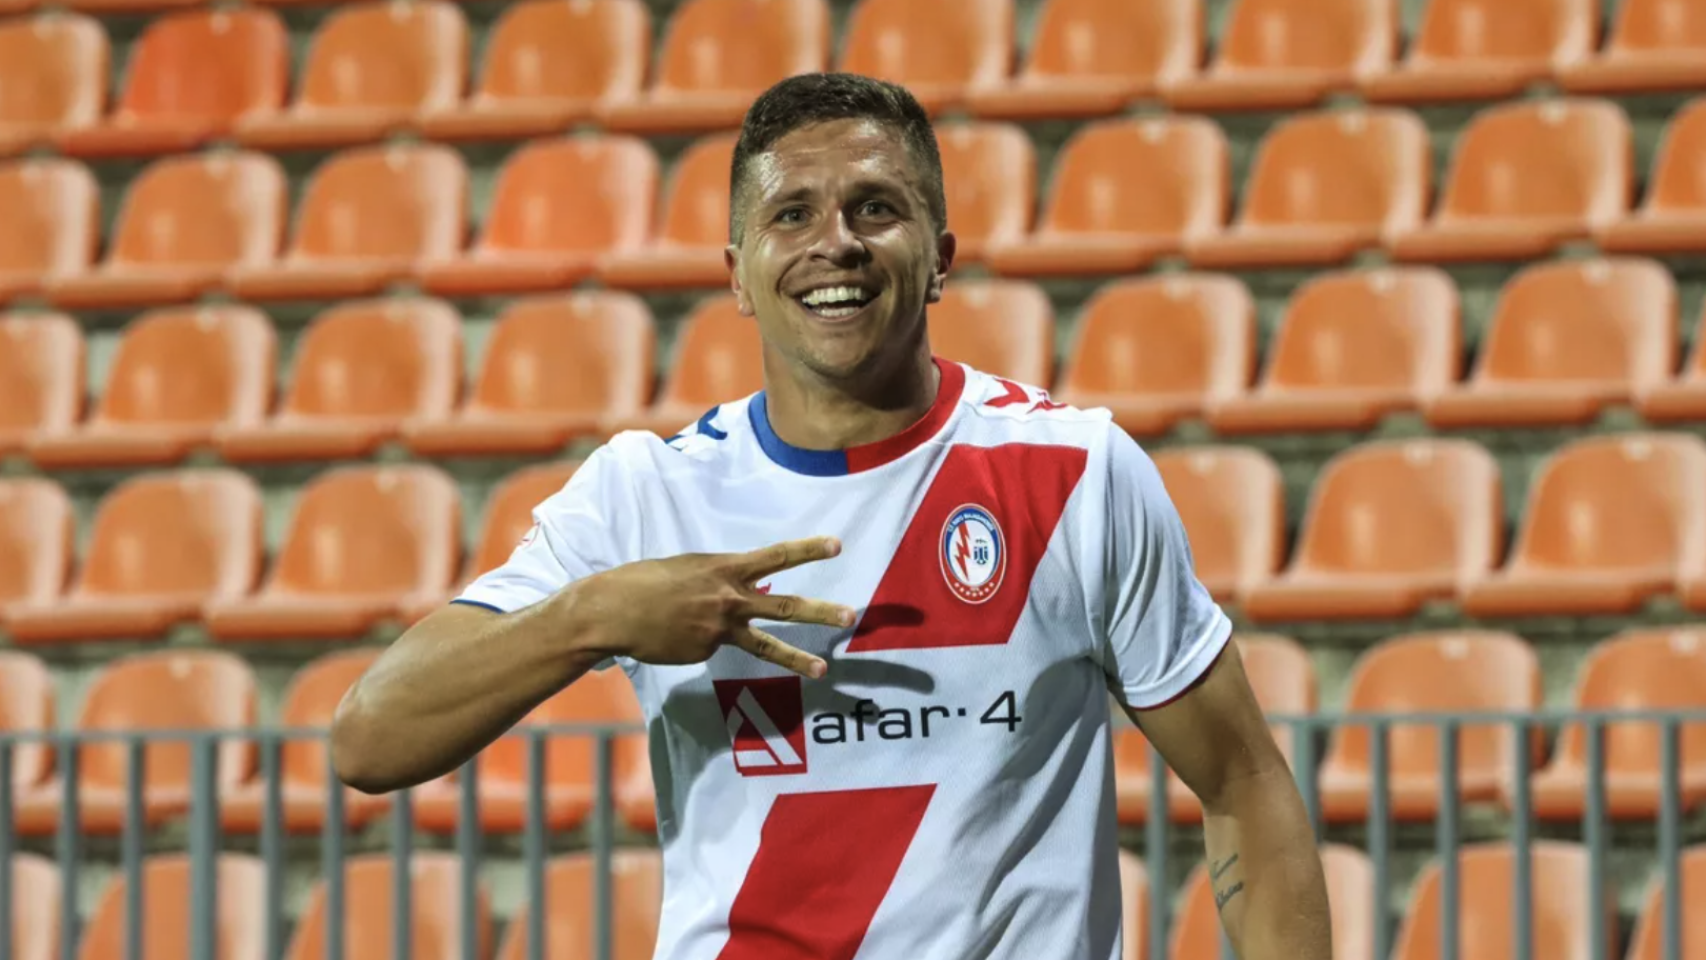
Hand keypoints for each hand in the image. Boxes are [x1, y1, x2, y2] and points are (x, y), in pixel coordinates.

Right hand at [564, 536, 852, 678]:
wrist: (612, 611)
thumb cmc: (645, 582)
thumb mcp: (688, 568)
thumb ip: (718, 579)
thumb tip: (739, 596)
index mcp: (725, 568)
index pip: (776, 556)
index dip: (808, 549)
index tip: (837, 545)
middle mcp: (729, 599)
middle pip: (785, 606)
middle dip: (821, 611)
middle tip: (851, 615)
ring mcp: (720, 629)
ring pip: (767, 644)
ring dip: (799, 657)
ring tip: (824, 669)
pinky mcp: (707, 652)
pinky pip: (714, 646)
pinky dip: (701, 640)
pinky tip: (675, 633)